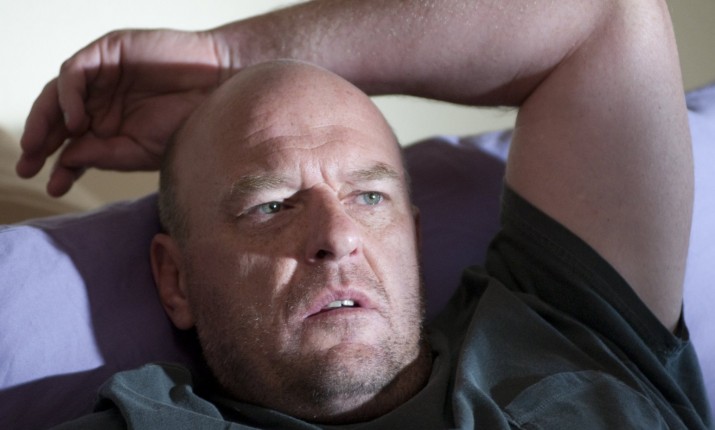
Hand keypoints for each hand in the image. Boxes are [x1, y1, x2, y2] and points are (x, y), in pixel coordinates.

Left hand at [17, 29, 227, 195]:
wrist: (221, 89)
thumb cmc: (189, 124)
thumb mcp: (142, 150)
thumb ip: (105, 155)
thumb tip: (66, 160)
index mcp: (110, 128)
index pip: (72, 147)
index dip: (59, 167)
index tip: (53, 188)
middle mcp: (100, 102)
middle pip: (57, 122)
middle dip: (39, 144)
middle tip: (28, 167)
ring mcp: (102, 76)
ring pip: (58, 95)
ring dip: (44, 122)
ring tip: (39, 147)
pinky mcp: (107, 52)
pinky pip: (74, 73)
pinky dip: (68, 96)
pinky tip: (75, 120)